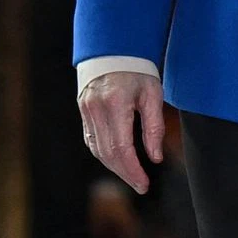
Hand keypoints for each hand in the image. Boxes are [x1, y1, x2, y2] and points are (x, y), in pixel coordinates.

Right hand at [79, 70, 168, 194]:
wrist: (113, 51)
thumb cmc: (137, 71)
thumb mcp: (152, 94)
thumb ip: (154, 127)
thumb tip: (155, 158)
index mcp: (115, 103)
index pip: (121, 147)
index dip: (133, 170)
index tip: (144, 183)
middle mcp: (96, 108)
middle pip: (108, 153)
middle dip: (125, 173)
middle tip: (141, 185)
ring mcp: (86, 110)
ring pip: (97, 150)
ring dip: (114, 168)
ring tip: (132, 177)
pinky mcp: (83, 112)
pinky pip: (91, 141)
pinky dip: (104, 155)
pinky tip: (117, 162)